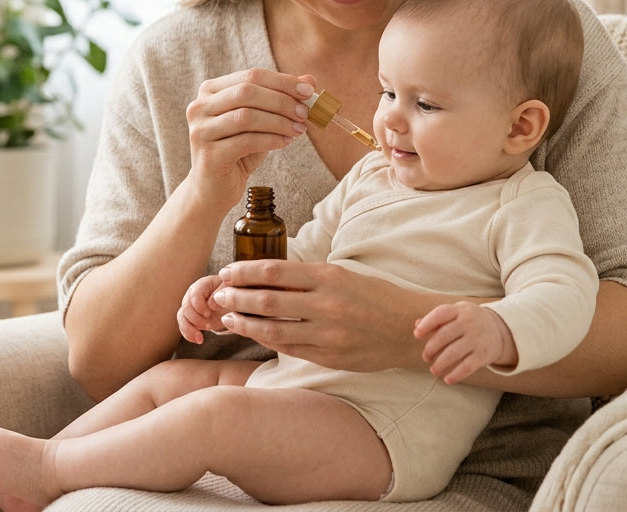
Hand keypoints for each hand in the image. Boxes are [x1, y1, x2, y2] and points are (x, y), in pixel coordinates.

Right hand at [178, 274, 227, 343]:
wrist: (234, 302)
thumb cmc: (235, 292)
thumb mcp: (233, 290)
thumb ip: (224, 292)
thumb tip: (211, 304)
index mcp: (204, 285)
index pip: (194, 294)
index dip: (199, 306)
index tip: (209, 313)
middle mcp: (194, 294)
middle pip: (186, 306)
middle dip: (196, 319)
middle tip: (209, 326)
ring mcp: (191, 306)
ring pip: (182, 316)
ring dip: (189, 329)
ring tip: (200, 339)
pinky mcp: (191, 317)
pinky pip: (183, 325)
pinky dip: (188, 334)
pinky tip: (197, 340)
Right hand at [183, 70, 314, 209]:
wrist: (213, 189)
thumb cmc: (238, 151)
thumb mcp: (261, 122)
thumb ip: (281, 98)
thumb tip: (309, 80)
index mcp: (210, 90)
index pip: (251, 75)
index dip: (282, 81)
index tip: (308, 90)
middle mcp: (199, 107)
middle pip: (247, 92)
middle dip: (281, 101)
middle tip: (304, 112)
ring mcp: (201, 131)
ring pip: (246, 116)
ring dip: (279, 122)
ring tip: (298, 130)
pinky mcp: (209, 155)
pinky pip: (246, 141)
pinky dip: (271, 140)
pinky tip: (285, 142)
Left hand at [212, 259, 440, 371]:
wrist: (408, 329)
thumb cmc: (375, 297)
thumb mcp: (344, 275)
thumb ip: (309, 277)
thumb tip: (267, 275)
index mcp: (329, 277)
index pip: (275, 271)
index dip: (245, 272)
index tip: (227, 272)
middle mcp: (327, 305)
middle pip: (268, 300)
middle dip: (237, 297)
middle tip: (218, 294)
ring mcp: (328, 334)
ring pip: (274, 329)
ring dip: (245, 323)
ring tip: (228, 317)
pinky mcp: (329, 356)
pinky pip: (289, 348)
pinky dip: (267, 341)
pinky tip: (253, 334)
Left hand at [413, 302, 515, 384]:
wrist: (501, 328)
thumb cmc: (469, 320)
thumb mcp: (456, 313)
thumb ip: (437, 319)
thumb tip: (417, 325)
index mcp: (459, 310)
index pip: (440, 314)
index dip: (427, 324)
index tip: (417, 335)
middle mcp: (469, 322)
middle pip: (444, 336)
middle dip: (430, 348)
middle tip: (425, 357)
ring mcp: (477, 338)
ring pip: (453, 353)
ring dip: (439, 364)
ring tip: (433, 370)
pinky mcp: (484, 354)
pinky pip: (467, 367)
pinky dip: (456, 375)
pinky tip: (447, 380)